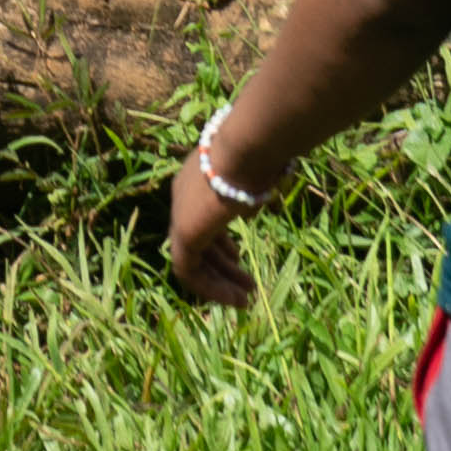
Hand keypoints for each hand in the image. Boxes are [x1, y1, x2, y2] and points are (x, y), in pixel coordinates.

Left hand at [157, 140, 265, 314]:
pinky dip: (211, 288)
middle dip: (222, 268)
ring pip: (193, 261)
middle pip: (200, 242)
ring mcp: (180, 215)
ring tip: (244, 300)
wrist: (245, 149)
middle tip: (246, 288)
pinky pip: (189, 271)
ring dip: (218, 283)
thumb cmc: (258, 157)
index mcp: (196, 181)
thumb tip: (270, 187)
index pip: (202, 220)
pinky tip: (234, 298)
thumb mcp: (256, 175)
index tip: (238, 260)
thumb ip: (255, 187)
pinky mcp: (184, 233)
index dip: (220, 244)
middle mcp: (183, 198)